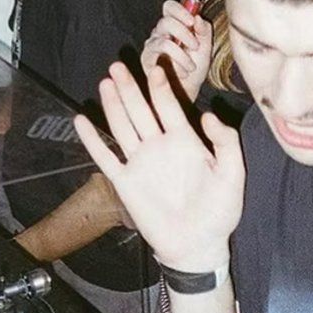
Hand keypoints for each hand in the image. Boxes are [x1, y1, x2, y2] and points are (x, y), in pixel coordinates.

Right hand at [75, 63, 244, 270]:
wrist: (198, 246)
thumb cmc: (219, 211)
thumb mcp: (232, 175)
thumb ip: (226, 143)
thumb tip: (207, 115)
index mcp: (184, 141)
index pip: (168, 107)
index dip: (160, 88)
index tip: (154, 69)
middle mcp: (158, 145)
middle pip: (140, 110)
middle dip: (130, 88)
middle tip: (118, 66)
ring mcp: (140, 162)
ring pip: (122, 126)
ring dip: (113, 104)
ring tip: (105, 82)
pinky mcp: (125, 181)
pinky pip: (105, 157)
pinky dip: (92, 140)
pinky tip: (81, 121)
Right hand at [140, 0, 213, 102]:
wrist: (187, 92)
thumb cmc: (194, 68)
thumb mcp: (205, 48)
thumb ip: (204, 31)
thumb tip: (198, 18)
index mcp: (173, 25)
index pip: (170, 7)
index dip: (179, 9)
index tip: (192, 20)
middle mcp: (160, 32)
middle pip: (166, 19)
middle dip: (184, 32)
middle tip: (195, 46)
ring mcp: (152, 44)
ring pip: (163, 35)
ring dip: (182, 51)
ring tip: (191, 65)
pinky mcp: (147, 57)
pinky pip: (160, 49)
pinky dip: (176, 60)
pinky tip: (184, 71)